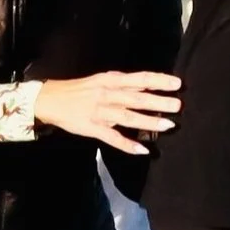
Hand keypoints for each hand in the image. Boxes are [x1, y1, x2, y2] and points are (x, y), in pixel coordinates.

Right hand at [33, 72, 180, 155]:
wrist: (50, 99)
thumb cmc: (79, 90)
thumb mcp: (101, 80)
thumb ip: (122, 84)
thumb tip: (146, 84)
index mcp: (110, 81)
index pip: (139, 79)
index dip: (158, 81)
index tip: (177, 84)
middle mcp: (107, 95)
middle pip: (137, 98)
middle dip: (158, 102)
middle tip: (178, 106)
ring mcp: (100, 113)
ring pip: (128, 117)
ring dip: (148, 122)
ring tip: (167, 125)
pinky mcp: (93, 128)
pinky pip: (112, 138)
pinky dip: (127, 145)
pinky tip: (142, 150)